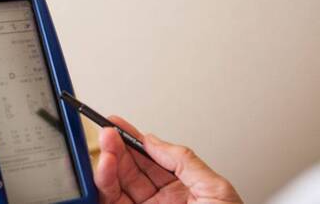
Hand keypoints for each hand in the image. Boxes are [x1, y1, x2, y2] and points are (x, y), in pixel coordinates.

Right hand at [95, 116, 242, 203]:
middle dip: (117, 147)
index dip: (134, 139)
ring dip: (108, 163)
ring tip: (106, 147)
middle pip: (130, 168)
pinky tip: (105, 168)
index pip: (152, 158)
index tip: (119, 124)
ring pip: (117, 185)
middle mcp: (161, 201)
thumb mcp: (216, 190)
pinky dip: (104, 184)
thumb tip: (153, 140)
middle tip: (108, 132)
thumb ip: (184, 160)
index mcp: (183, 189)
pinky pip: (111, 202)